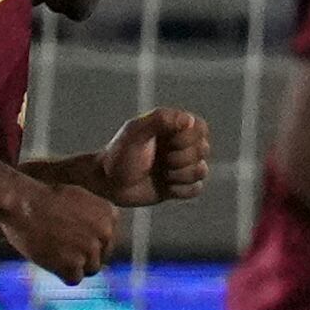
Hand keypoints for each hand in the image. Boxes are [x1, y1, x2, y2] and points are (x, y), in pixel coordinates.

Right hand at [0, 176, 122, 280]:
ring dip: (74, 265)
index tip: (72, 238)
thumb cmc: (42, 198)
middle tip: (61, 250)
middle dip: (83, 254)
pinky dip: (61, 274)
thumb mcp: (79, 198)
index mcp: (110, 214)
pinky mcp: (73, 265)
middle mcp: (106, 232)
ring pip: (90, 269)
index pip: (107, 239)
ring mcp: (91, 249)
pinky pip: (74, 279)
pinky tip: (50, 262)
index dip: (89, 241)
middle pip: (101, 255)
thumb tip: (95, 236)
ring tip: (54, 255)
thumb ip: (93, 217)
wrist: (22, 204)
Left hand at [94, 107, 210, 208]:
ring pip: (201, 171)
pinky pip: (196, 189)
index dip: (185, 139)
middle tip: (159, 160)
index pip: (200, 128)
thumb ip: (160, 119)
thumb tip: (189, 120)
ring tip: (161, 175)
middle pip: (203, 151)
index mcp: (175, 127)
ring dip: (179, 175)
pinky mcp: (180, 186)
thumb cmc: (118, 153)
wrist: (106, 182)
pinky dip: (180, 190)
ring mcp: (182, 166)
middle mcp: (182, 145)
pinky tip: (164, 187)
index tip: (164, 141)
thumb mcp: (135, 132)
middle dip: (179, 159)